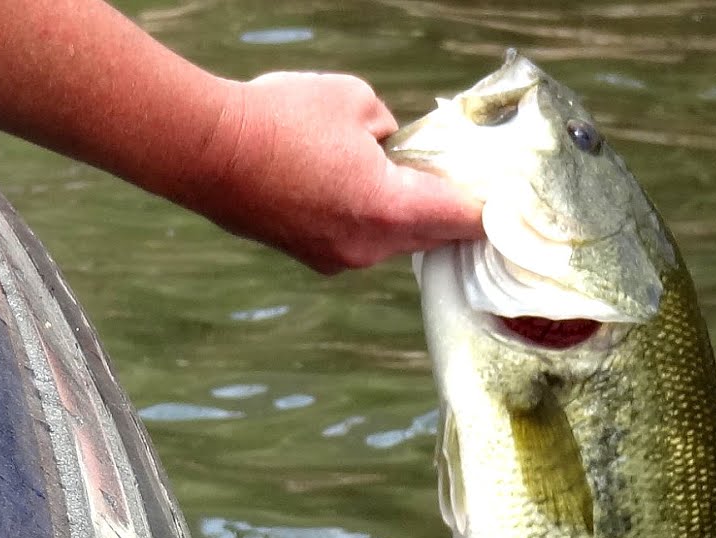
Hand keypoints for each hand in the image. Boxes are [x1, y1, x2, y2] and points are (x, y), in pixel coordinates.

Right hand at [187, 72, 483, 273]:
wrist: (203, 149)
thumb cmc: (279, 117)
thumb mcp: (356, 101)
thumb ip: (394, 132)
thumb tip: (397, 152)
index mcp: (390, 210)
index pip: (464, 219)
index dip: (492, 210)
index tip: (513, 204)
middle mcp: (369, 247)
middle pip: (433, 235)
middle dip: (449, 210)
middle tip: (463, 181)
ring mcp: (338, 258)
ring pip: (395, 240)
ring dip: (405, 214)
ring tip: (398, 176)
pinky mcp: (312, 257)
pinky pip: (360, 241)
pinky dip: (368, 220)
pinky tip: (352, 187)